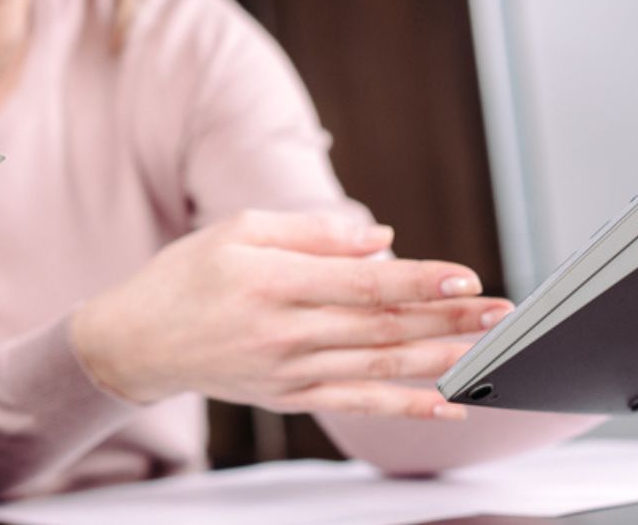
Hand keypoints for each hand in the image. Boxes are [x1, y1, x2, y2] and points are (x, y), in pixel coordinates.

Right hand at [70, 210, 512, 418]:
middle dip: (447, 318)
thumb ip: (312, 233)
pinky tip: (447, 404)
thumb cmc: (186, 276)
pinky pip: (357, 404)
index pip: (361, 284)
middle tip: (501, 309)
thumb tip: (382, 240)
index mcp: (271, 282)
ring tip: (489, 347)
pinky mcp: (290, 396)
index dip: (418, 282)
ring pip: (379, 368)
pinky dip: (405, 407)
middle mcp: (283, 332)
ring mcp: (288, 371)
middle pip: (382, 327)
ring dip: (440, 357)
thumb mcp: (238, 231)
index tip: (464, 276)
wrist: (137, 342)